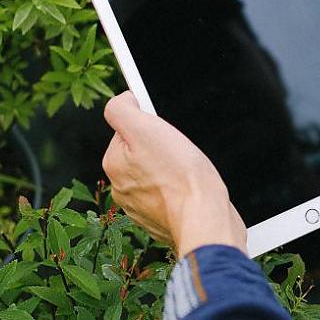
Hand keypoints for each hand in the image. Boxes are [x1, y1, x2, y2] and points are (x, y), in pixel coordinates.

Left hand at [102, 92, 246, 257]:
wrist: (204, 217)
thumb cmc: (181, 175)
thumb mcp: (146, 128)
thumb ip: (122, 109)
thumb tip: (123, 101)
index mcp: (114, 164)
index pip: (129, 130)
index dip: (151, 125)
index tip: (167, 135)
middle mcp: (122, 188)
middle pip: (142, 152)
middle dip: (161, 148)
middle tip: (180, 154)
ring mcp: (141, 207)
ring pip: (157, 174)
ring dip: (171, 170)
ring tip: (187, 172)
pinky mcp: (161, 219)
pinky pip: (169, 195)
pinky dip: (179, 190)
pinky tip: (189, 189)